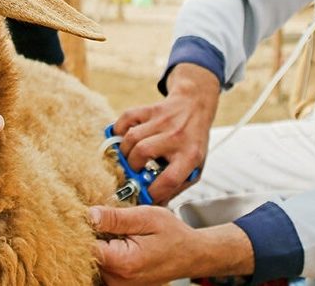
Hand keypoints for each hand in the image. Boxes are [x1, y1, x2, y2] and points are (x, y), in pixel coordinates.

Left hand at [91, 205, 252, 284]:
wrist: (190, 255)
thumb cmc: (173, 235)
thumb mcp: (147, 217)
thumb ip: (115, 218)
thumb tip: (89, 215)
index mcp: (123, 263)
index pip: (86, 246)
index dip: (84, 227)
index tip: (90, 214)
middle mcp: (117, 280)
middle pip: (87, 254)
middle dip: (93, 234)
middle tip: (108, 219)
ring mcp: (117, 285)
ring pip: (93, 259)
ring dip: (101, 242)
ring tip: (118, 230)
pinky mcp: (118, 284)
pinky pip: (102, 266)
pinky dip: (106, 251)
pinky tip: (118, 240)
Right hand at [113, 64, 219, 202]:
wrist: (195, 107)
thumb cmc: (192, 143)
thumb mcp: (194, 167)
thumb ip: (175, 187)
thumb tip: (155, 206)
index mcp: (190, 155)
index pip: (169, 179)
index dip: (152, 192)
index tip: (142, 196)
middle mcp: (177, 136)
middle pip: (142, 152)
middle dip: (132, 168)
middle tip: (131, 174)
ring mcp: (163, 120)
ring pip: (132, 137)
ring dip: (125, 152)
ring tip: (129, 159)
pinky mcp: (151, 109)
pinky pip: (126, 118)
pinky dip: (119, 130)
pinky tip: (123, 140)